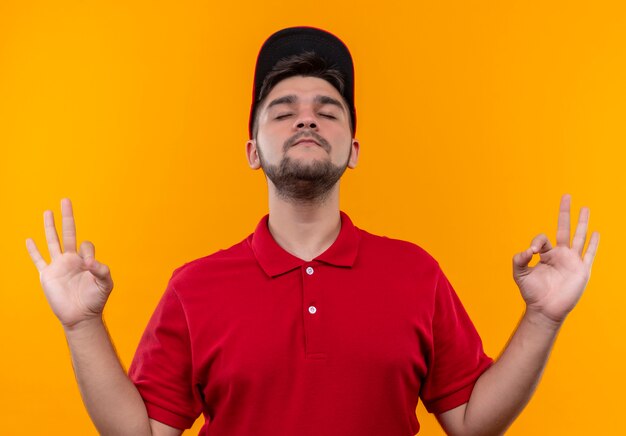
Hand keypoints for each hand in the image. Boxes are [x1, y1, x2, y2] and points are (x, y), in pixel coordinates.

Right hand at [26, 199, 112, 328]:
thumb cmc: (95, 300)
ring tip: (48, 211)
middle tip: (66, 200)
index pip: (85, 245)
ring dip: (50, 227)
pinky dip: (33, 251)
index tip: (89, 265)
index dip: (88, 252)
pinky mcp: (47, 275)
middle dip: (67, 217)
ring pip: (52, 242)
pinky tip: (29, 240)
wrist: (81, 316)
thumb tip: (89, 262)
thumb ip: (102, 271)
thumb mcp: (105, 284)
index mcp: (85, 260)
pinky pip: (38, 260)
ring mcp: (58, 266)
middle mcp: (71, 259)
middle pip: (68, 233)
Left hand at [513, 194, 598, 324]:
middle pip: (564, 228)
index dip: (536, 242)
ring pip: (579, 236)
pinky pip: (589, 254)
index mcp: (546, 254)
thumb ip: (519, 260)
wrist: (545, 309)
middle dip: (564, 212)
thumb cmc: (532, 293)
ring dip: (582, 222)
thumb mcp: (520, 274)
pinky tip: (597, 233)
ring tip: (585, 208)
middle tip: (566, 196)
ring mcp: (572, 261)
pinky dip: (594, 243)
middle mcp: (560, 254)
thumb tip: (527, 250)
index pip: (542, 239)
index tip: (531, 252)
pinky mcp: (582, 269)